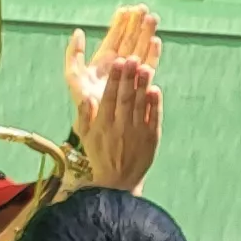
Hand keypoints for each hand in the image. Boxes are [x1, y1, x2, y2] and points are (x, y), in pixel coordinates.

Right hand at [65, 6, 162, 190]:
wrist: (118, 182)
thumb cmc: (99, 154)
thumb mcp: (86, 136)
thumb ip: (85, 115)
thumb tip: (85, 96)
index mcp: (103, 125)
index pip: (109, 98)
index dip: (114, 80)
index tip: (117, 62)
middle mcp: (120, 127)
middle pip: (126, 98)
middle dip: (129, 77)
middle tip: (132, 58)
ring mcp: (137, 133)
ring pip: (141, 106)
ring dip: (143, 86)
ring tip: (145, 67)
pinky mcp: (151, 139)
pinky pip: (154, 119)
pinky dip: (155, 104)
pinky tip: (155, 89)